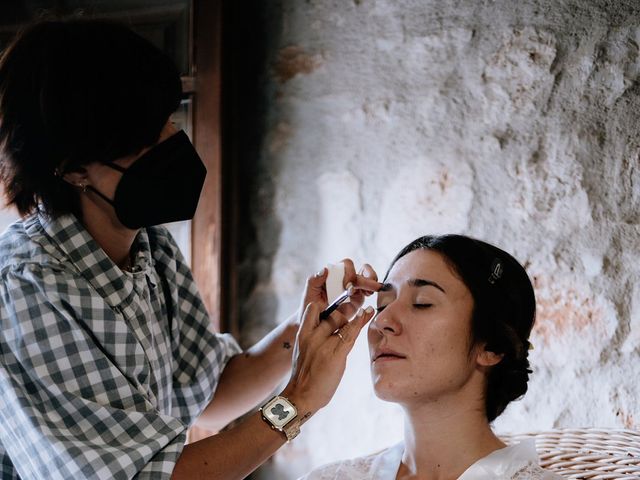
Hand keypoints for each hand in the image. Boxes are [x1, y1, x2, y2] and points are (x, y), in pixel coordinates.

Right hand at [283, 272, 376, 415]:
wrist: (300, 397)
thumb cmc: (304, 375)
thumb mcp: (304, 350)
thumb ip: (314, 336)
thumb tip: (329, 327)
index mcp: (303, 332)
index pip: (313, 306)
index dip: (324, 293)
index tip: (334, 282)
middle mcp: (311, 334)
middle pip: (330, 309)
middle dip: (343, 297)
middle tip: (357, 285)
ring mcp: (322, 343)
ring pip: (341, 318)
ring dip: (355, 307)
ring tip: (367, 296)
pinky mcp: (334, 354)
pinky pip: (350, 333)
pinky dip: (361, 321)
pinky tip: (369, 312)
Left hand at [299, 259, 380, 330]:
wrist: (314, 323)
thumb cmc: (309, 306)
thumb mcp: (309, 293)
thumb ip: (314, 280)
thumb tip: (324, 269)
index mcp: (333, 274)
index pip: (346, 265)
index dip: (350, 273)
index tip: (347, 285)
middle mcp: (344, 278)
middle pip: (361, 270)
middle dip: (368, 276)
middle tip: (370, 286)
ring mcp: (352, 289)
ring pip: (367, 278)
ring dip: (372, 282)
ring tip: (373, 289)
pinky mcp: (357, 299)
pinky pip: (367, 292)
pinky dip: (371, 291)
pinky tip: (370, 295)